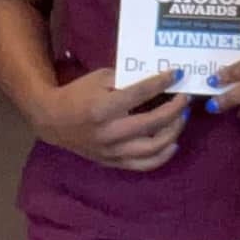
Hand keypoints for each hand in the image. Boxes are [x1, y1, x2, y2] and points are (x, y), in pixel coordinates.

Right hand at [34, 68, 190, 171]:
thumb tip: (158, 79)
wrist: (54, 121)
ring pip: (152, 148)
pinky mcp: (113, 162)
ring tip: (182, 118)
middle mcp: (109, 133)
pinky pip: (144, 165)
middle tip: (185, 98)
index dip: (161, 83)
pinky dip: (163, 156)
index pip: (140, 94)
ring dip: (173, 132)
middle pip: (152, 124)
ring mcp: (112, 151)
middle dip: (174, 109)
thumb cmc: (78, 95)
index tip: (176, 74)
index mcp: (103, 108)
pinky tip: (173, 143)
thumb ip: (127, 79)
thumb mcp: (100, 78)